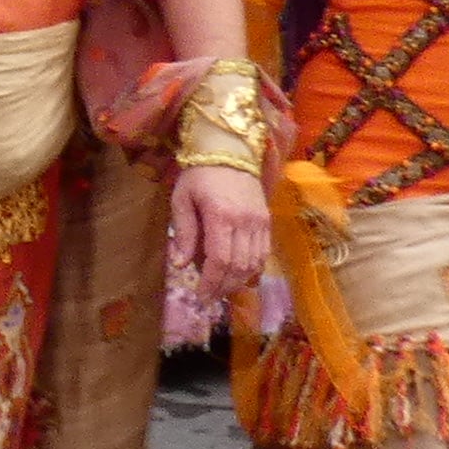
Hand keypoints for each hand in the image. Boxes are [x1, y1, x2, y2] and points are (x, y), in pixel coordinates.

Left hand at [171, 163, 270, 297]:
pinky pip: (263, 253)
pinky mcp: (267, 221)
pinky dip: (252, 269)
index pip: (219, 260)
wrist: (230, 151)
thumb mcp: (182, 199)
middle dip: (223, 287)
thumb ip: (184, 232)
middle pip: (238, 266)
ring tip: (221, 289)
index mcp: (221, 215)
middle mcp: (245, 221)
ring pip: (254, 263)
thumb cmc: (200, 175)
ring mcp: (260, 222)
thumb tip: (181, 264)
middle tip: (209, 297)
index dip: (210, 282)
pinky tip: (238, 275)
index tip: (200, 296)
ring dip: (238, 282)